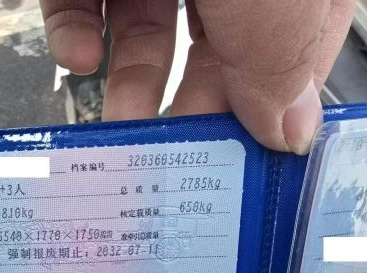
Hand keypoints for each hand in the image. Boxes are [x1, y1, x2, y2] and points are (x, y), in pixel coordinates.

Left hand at [40, 0, 355, 153]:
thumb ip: (280, 56)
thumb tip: (292, 133)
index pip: (285, 57)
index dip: (262, 112)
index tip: (238, 163)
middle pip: (213, 53)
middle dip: (189, 112)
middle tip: (173, 162)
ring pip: (145, 34)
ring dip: (128, 88)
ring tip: (118, 128)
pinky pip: (82, 2)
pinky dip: (75, 34)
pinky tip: (78, 56)